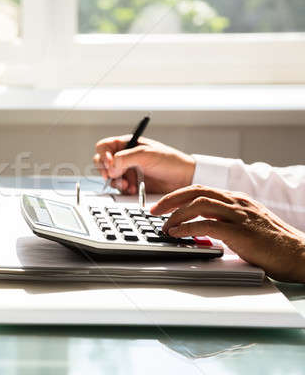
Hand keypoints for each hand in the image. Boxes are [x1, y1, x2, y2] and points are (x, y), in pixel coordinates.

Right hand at [93, 135, 195, 193]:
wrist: (183, 179)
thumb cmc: (169, 161)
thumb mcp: (146, 155)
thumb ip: (125, 158)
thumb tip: (110, 168)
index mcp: (127, 144)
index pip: (104, 146)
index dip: (103, 155)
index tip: (110, 163)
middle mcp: (124, 157)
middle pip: (102, 162)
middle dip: (106, 170)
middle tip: (114, 175)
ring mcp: (127, 171)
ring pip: (109, 177)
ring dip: (115, 182)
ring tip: (127, 184)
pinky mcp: (130, 184)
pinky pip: (118, 188)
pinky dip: (122, 190)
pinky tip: (132, 189)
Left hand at [151, 185, 304, 282]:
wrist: (300, 255)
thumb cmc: (274, 244)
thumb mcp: (246, 225)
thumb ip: (224, 221)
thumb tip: (197, 226)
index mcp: (237, 199)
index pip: (200, 189)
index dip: (177, 196)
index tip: (161, 205)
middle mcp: (237, 203)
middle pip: (196, 191)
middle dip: (170, 200)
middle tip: (153, 211)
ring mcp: (239, 216)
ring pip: (199, 204)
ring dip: (176, 214)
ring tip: (165, 226)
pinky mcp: (241, 232)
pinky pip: (207, 225)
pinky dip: (187, 228)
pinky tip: (178, 234)